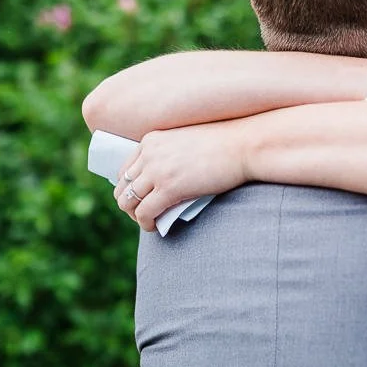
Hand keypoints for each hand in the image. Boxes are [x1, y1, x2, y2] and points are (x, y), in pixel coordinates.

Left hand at [113, 122, 246, 230]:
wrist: (244, 145)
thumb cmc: (224, 144)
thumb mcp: (187, 142)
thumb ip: (170, 156)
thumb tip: (163, 181)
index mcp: (151, 140)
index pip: (125, 169)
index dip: (129, 188)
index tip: (140, 198)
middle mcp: (149, 154)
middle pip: (122, 186)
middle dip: (129, 204)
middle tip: (144, 213)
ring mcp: (157, 171)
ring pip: (128, 202)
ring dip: (135, 215)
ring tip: (149, 221)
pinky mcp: (169, 188)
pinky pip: (144, 213)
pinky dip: (146, 224)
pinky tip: (155, 227)